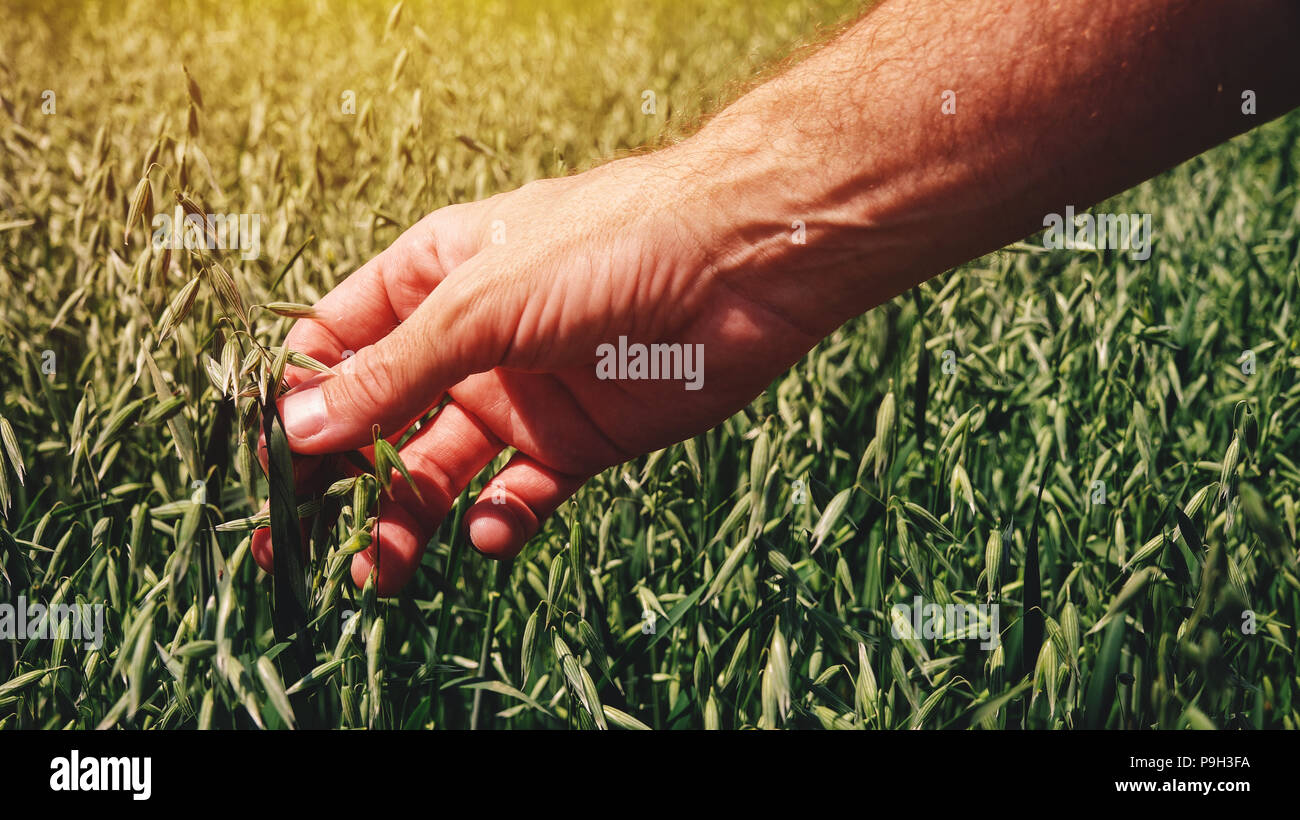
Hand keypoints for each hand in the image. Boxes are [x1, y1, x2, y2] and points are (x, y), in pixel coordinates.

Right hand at [251, 148, 823, 593]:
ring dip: (409, 517)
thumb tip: (297, 427)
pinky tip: (490, 532)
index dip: (305, 397)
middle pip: (384, 419)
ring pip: (445, 469)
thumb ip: (393, 372)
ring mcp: (525, 394)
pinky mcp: (581, 441)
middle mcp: (472, 342)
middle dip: (341, 478)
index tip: (273, 458)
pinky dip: (502, 520)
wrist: (741, 264)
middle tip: (298, 543)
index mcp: (433, 281)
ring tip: (382, 565)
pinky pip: (523, 494)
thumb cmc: (605, 248)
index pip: (341, 343)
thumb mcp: (480, 306)